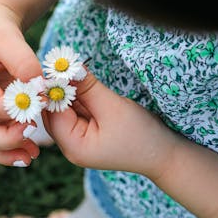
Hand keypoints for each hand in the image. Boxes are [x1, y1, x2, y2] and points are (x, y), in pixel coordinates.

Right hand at [0, 1, 41, 166]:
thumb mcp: (8, 38)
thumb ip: (23, 63)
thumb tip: (39, 91)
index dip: (18, 111)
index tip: (43, 106)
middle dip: (8, 144)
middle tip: (33, 148)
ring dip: (10, 153)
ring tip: (32, 157)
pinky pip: (0, 133)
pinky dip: (14, 143)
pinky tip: (32, 149)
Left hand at [43, 71, 177, 177]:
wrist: (165, 155)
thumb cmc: (142, 135)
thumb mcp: (113, 107)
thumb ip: (87, 87)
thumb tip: (67, 66)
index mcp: (74, 146)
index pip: (53, 113)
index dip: (53, 88)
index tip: (56, 64)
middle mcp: (71, 147)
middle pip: (54, 112)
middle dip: (58, 88)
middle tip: (62, 62)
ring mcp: (78, 141)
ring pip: (64, 110)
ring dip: (68, 90)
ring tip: (70, 67)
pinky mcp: (86, 134)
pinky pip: (76, 112)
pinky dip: (77, 97)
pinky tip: (80, 80)